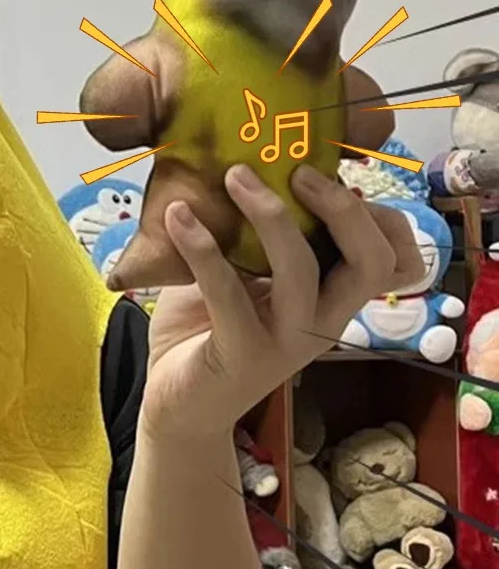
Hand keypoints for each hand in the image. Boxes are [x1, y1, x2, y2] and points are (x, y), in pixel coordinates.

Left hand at [139, 163, 423, 444]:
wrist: (178, 405)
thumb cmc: (208, 328)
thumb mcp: (239, 274)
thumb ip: (251, 235)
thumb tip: (240, 163)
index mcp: (329, 296)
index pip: (391, 260)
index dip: (381, 216)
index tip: (335, 172)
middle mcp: (321, 320)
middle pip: (369, 262)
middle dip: (341, 208)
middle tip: (297, 170)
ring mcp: (286, 342)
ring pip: (301, 271)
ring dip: (268, 214)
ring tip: (234, 175)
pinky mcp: (242, 356)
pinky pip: (228, 295)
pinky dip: (202, 247)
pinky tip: (177, 215)